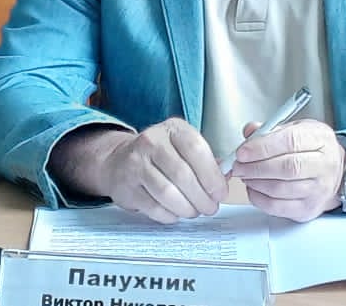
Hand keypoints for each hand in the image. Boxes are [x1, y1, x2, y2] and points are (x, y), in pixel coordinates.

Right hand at [52, 119, 228, 223]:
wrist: (118, 161)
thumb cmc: (160, 156)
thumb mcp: (182, 148)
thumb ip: (206, 161)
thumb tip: (226, 178)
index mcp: (172, 129)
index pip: (196, 149)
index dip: (212, 176)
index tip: (221, 193)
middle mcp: (151, 141)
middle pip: (183, 175)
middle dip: (202, 198)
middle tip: (210, 208)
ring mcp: (136, 163)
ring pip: (168, 193)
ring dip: (187, 208)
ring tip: (194, 212)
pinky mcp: (127, 186)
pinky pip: (154, 207)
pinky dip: (170, 215)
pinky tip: (175, 213)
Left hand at [227, 118, 345, 221]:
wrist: (336, 172)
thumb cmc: (313, 148)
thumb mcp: (296, 128)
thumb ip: (271, 129)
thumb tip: (249, 132)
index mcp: (320, 139)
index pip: (291, 142)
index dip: (263, 147)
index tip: (243, 151)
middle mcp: (323, 166)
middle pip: (287, 168)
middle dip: (255, 167)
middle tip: (238, 165)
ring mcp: (318, 190)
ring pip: (280, 189)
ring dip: (255, 182)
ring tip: (244, 174)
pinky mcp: (308, 209)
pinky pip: (278, 207)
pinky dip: (259, 199)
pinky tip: (253, 188)